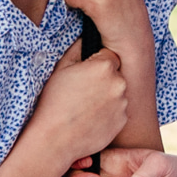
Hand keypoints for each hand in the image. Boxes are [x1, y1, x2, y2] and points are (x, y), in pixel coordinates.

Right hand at [20, 48, 131, 169]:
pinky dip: (109, 113)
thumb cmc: (53, 102)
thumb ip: (77, 49)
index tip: (85, 73)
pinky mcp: (123, 121)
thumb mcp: (61, 68)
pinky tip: (91, 118)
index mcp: (105, 66)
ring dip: (107, 96)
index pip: (109, 55)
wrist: (54, 139)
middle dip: (104, 79)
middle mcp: (119, 83)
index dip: (96, 63)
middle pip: (116, 74)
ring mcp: (123, 104)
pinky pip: (119, 111)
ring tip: (85, 106)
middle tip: (83, 91)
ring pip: (118, 93)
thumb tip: (85, 37)